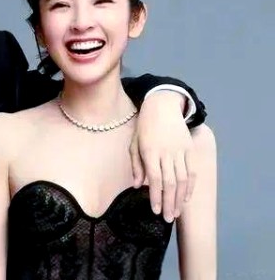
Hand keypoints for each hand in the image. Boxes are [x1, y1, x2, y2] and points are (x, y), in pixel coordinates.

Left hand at [129, 91, 196, 221]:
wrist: (162, 106)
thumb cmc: (144, 127)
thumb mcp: (134, 143)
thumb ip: (136, 165)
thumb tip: (138, 185)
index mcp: (150, 151)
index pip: (155, 179)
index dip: (156, 196)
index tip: (155, 211)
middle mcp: (167, 152)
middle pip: (170, 183)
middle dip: (169, 203)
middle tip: (168, 219)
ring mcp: (180, 151)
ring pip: (183, 179)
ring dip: (180, 198)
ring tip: (176, 212)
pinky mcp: (189, 149)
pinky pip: (191, 171)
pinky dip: (190, 186)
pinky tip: (186, 198)